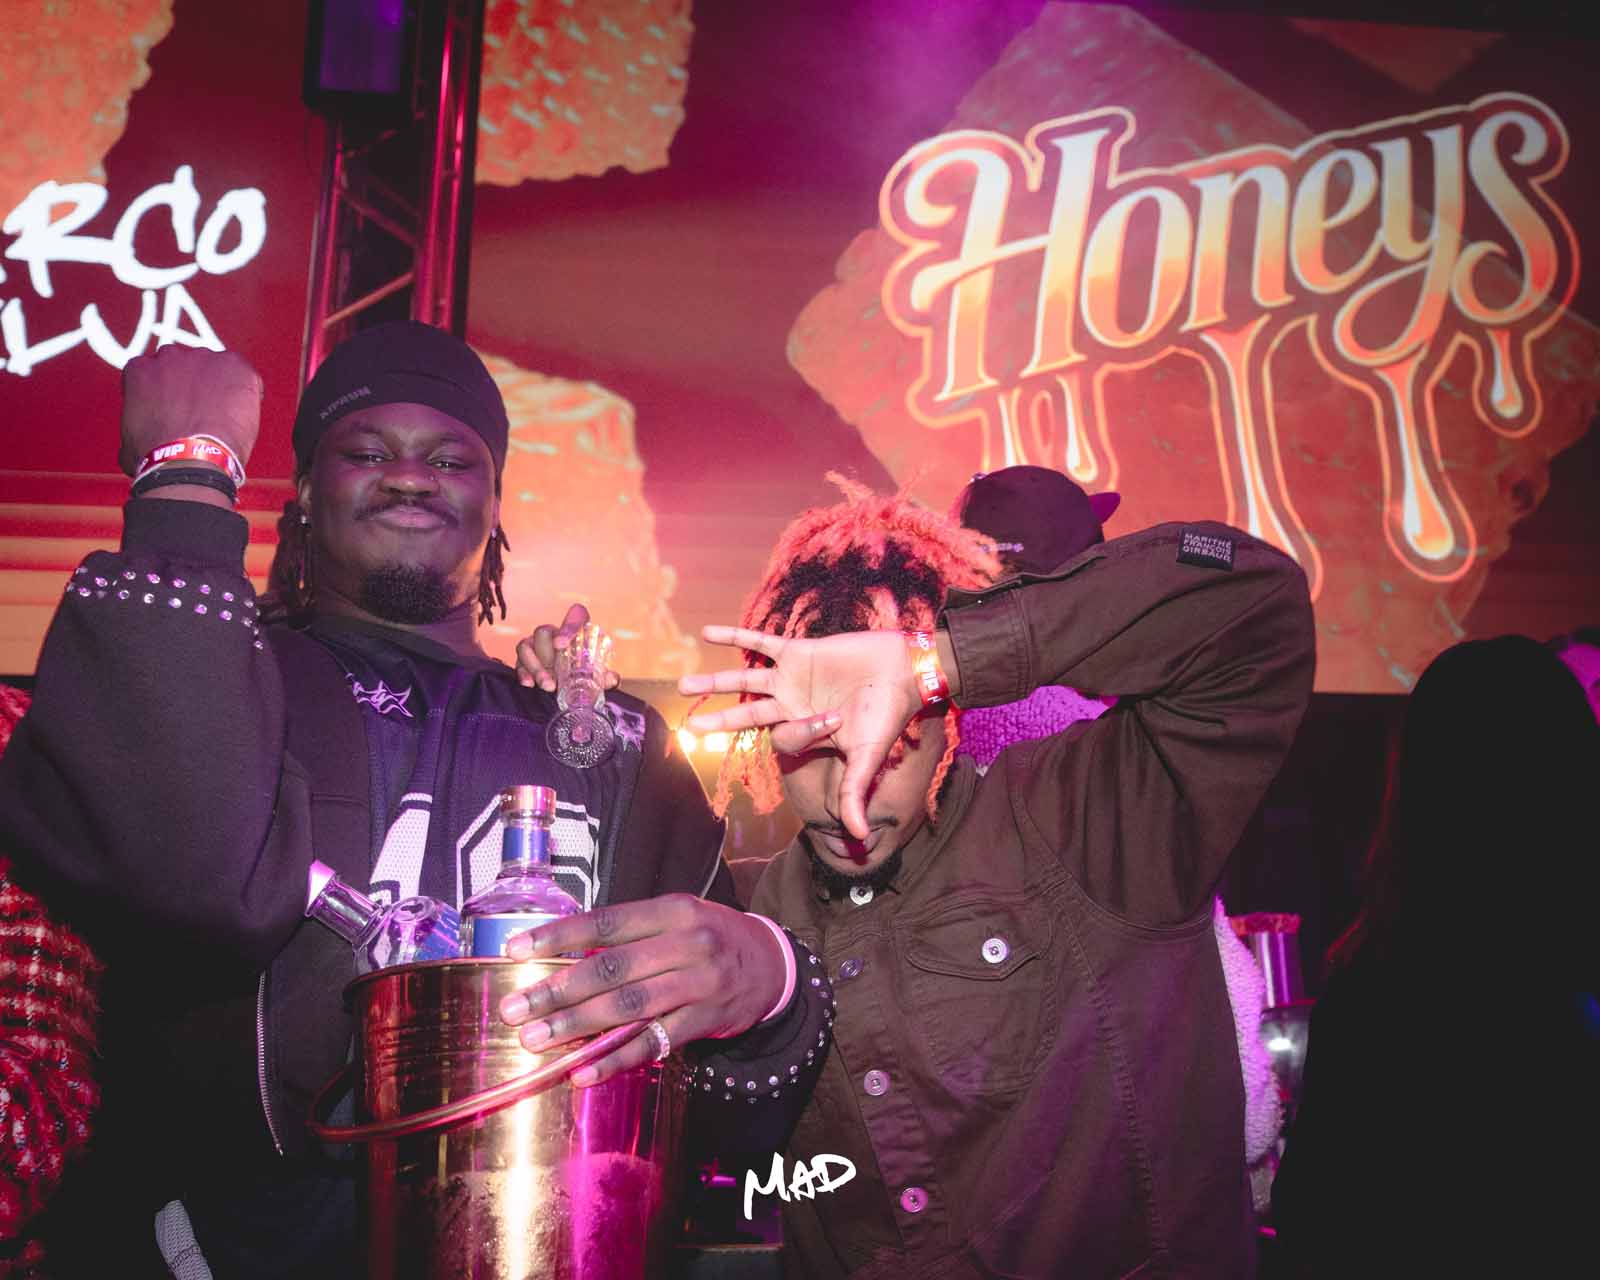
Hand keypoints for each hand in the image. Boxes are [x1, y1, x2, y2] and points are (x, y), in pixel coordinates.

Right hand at [118, 345, 262, 477]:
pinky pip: (244, 373)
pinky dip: (247, 390)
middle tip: (202, 412)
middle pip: (186, 366)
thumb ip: (137, 425)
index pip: (155, 372)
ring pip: (215, 368)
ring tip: (225, 416)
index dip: (168, 392)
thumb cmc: (157, 458)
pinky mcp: (234, 366)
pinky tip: (244, 413)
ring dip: (220, 386)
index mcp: (139, 370)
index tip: (176, 408)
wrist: (189, 459)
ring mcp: (203, 358)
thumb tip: (143, 438)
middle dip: (194, 385)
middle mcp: (169, 357)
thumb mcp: (129, 440)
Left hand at [496, 895, 787, 1086]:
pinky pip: (654, 1042)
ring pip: (629, 1006)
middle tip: (514, 1009)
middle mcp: (687, 944)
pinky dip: (616, 1059)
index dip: (559, 936)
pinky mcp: (706, 1020)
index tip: (516, 950)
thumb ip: (630, 934)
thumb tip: (563, 954)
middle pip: (612, 969)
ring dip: (577, 1026)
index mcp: (673, 911)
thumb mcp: (677, 918)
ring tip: (536, 1040)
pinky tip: (583, 1072)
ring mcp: (700, 984)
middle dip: (557, 991)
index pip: (606, 923)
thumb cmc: (710, 938)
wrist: (773, 964)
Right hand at [515, 602, 623, 692]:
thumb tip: (612, 679)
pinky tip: (529, 684)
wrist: (571, 681)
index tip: (561, 644)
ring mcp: (537, 644)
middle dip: (546, 656)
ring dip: (535, 667)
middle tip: (555, 678)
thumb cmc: (587, 672)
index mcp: (578, 630)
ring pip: (527, 645)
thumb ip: (605, 676)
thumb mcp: (598, 674)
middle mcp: (555, 633)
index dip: (568, 625)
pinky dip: (523, 672)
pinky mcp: (525, 657)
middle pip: (544, 631)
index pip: (576, 615)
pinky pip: (518, 659)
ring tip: (547, 686)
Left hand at [678, 626, 921, 838]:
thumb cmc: (886, 715)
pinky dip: (736, 637)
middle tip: (688, 727)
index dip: (801, 734)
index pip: (780, 738)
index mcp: (804, 731)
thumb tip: (858, 836)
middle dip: (718, 720)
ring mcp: (791, 677)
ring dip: (715, 682)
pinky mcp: (798, 650)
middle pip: (745, 715)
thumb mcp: (866, 758)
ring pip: (744, 680)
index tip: (834, 723)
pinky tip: (708, 633)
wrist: (903, 672)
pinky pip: (761, 642)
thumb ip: (853, 793)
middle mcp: (792, 705)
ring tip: (682, 685)